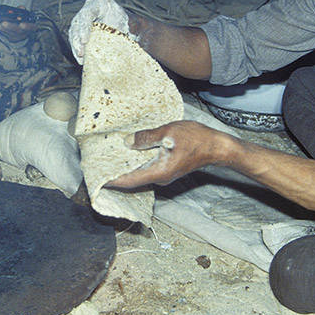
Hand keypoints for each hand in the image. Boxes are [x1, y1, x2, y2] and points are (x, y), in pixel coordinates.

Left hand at [0, 10, 37, 42]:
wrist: (20, 27)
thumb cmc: (22, 19)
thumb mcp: (23, 14)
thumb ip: (22, 10)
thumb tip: (21, 7)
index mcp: (31, 26)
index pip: (32, 27)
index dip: (27, 26)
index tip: (21, 24)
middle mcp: (26, 32)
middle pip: (19, 31)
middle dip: (11, 26)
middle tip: (3, 23)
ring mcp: (19, 37)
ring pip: (11, 33)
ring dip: (3, 28)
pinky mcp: (12, 38)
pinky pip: (6, 34)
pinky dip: (1, 30)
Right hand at [67, 0, 130, 63]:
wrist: (123, 25)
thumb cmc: (124, 22)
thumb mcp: (127, 22)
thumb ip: (127, 28)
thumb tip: (130, 38)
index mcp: (100, 3)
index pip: (87, 14)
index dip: (84, 27)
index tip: (85, 41)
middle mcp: (88, 9)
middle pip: (77, 23)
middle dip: (77, 39)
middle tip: (81, 52)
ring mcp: (81, 19)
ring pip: (73, 32)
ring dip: (75, 46)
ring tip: (80, 58)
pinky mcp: (79, 30)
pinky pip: (74, 39)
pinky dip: (76, 49)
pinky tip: (81, 59)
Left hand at [107, 120, 237, 187]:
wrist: (218, 147)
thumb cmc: (196, 139)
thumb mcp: (168, 133)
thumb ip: (146, 138)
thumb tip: (127, 142)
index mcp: (158, 172)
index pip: (128, 181)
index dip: (111, 180)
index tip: (96, 178)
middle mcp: (160, 178)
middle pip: (132, 179)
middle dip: (115, 173)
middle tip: (98, 164)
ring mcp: (165, 175)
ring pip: (140, 174)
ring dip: (126, 167)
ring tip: (110, 157)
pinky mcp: (168, 169)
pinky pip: (148, 168)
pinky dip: (136, 163)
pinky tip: (129, 152)